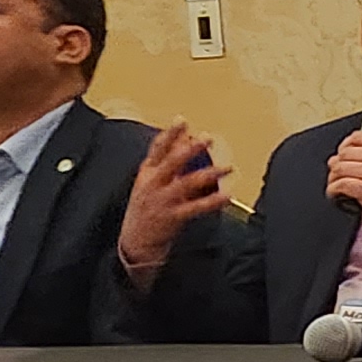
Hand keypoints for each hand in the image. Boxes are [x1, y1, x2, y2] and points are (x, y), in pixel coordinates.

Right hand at [116, 122, 228, 277]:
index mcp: (147, 173)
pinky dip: (212, 202)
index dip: (170, 134)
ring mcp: (162, 200)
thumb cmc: (147, 207)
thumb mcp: (150, 181)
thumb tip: (184, 139)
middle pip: (171, 162)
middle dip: (189, 149)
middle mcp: (153, 184)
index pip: (157, 149)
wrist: (135, 241)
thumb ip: (167, 161)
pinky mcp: (172, 217)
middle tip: (207, 138)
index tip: (182, 120)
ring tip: (227, 167)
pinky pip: (195, 208)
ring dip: (208, 174)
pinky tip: (227, 196)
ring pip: (186, 183)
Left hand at [328, 132, 361, 244]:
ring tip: (336, 186)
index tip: (341, 155)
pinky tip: (337, 195)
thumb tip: (343, 156)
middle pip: (346, 152)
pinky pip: (341, 184)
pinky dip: (333, 190)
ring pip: (340, 167)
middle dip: (336, 164)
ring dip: (333, 178)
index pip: (359, 137)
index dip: (344, 145)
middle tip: (337, 175)